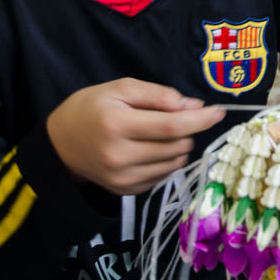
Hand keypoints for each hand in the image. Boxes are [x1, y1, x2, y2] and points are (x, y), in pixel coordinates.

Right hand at [46, 78, 224, 194]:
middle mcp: (119, 156)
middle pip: (177, 146)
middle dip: (186, 129)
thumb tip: (193, 106)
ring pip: (174, 163)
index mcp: (116, 124)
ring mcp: (122, 178)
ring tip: (158, 133)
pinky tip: (150, 149)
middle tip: (171, 117)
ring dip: (178, 146)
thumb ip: (157, 95)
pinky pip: (163, 176)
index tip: (218, 112)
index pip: (171, 126)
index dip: (199, 120)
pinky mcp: (126, 191)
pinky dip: (166, 161)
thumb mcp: (119, 88)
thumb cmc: (90, 108)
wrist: (60, 145)